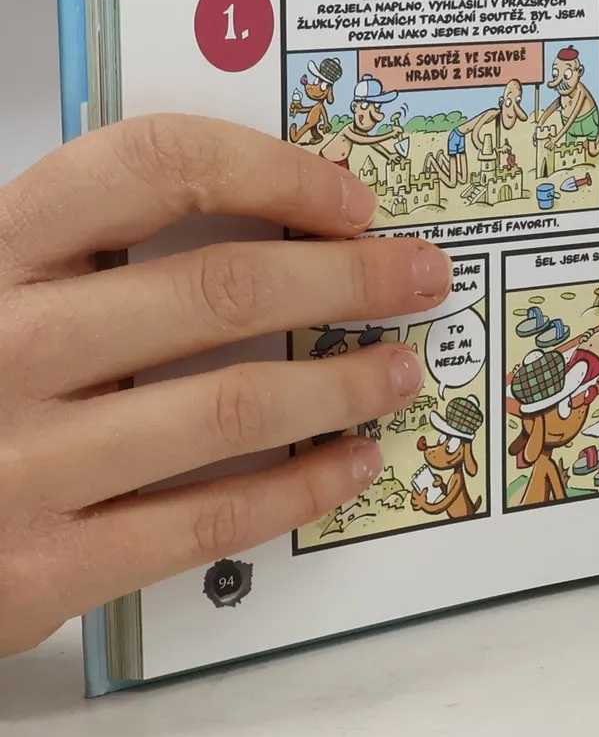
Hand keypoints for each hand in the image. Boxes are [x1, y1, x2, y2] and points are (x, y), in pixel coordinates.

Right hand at [0, 117, 452, 656]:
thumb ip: (87, 251)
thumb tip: (273, 215)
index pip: (148, 166)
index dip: (272, 171)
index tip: (349, 199)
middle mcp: (2, 345)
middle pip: (216, 287)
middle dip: (348, 278)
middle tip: (419, 279)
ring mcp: (19, 464)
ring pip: (229, 407)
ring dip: (341, 384)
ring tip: (398, 371)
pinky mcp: (39, 570)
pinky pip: (205, 522)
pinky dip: (298, 489)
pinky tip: (349, 464)